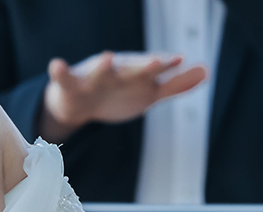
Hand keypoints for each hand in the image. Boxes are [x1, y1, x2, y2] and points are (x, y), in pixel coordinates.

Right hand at [40, 52, 206, 140]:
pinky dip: (59, 71)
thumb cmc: (117, 94)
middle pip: (132, 70)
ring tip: (107, 56)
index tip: (179, 59)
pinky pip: (64, 77)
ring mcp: (93, 77)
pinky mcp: (71, 84)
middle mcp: (117, 72)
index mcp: (136, 74)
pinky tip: (56, 64)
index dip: (165, 66)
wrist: (79, 103)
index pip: (153, 71)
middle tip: (157, 61)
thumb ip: (176, 84)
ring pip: (100, 72)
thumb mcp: (149, 92)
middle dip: (143, 66)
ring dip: (103, 66)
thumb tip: (206, 71)